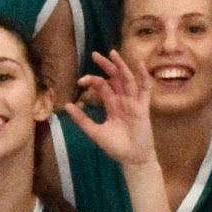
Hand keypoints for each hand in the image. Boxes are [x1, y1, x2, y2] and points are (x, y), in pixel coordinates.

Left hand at [65, 51, 156, 167]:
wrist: (132, 158)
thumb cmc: (115, 146)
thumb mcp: (95, 132)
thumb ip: (82, 120)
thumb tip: (67, 105)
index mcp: (112, 105)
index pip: (102, 86)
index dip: (92, 81)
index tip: (80, 81)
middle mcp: (123, 100)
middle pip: (115, 78)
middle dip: (106, 66)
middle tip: (94, 54)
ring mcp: (133, 102)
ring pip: (127, 80)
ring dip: (121, 66)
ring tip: (112, 53)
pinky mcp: (143, 107)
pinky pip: (145, 89)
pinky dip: (143, 76)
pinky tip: (139, 64)